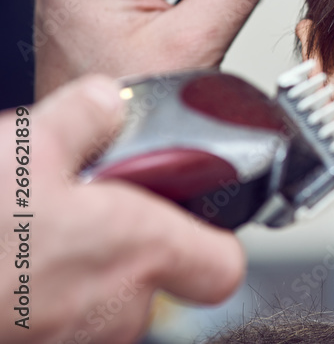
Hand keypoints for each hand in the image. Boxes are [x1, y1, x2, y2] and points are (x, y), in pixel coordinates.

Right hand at [0, 76, 244, 342]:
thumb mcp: (27, 141)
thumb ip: (86, 117)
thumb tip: (106, 102)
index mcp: (137, 248)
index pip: (222, 266)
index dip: (213, 243)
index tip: (192, 220)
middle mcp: (118, 311)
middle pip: (157, 285)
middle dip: (128, 251)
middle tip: (88, 217)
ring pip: (104, 310)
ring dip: (81, 279)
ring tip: (33, 241)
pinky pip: (60, 328)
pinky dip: (42, 303)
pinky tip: (11, 271)